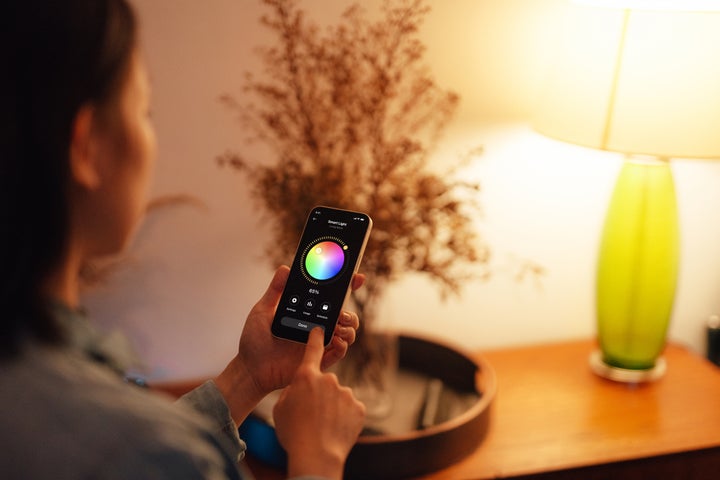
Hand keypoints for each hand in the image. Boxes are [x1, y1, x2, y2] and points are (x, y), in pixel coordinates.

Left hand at [214, 266, 363, 422]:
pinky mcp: (318, 360)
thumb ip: (275, 290)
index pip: (331, 299)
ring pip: (347, 333)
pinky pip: (339, 353)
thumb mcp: (263, 310)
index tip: (357, 278)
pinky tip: (335, 340)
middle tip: (342, 312)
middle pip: (345, 317)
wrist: (250, 368)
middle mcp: (316, 327)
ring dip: (349, 328)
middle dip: (350, 313)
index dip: (347, 288)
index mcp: (307, 313)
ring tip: (338, 326)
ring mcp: (319, 344)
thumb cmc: (254, 340)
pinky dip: (342, 345)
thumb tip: (285, 268)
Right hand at [273, 328, 365, 478]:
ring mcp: (346, 393)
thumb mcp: (280, 409)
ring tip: (322, 426)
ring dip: (332, 408)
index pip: (313, 350)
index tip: (320, 330)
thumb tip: (301, 388)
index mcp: (306, 377)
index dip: (316, 338)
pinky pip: (350, 409)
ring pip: (338, 397)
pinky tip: (334, 429)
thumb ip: (292, 391)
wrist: (316, 456)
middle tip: (311, 415)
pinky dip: (343, 418)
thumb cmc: (294, 434)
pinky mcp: (358, 407)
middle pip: (324, 383)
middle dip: (319, 395)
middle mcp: (329, 380)